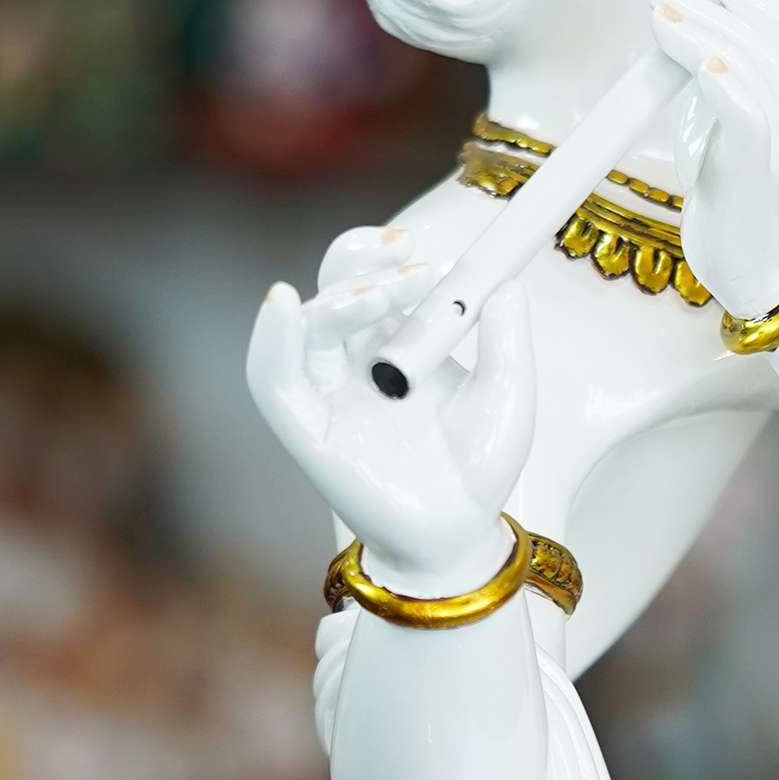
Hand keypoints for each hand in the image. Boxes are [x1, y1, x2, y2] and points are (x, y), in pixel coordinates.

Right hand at [247, 225, 534, 589]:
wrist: (460, 534)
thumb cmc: (478, 465)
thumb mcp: (507, 391)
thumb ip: (506, 336)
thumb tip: (504, 282)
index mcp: (396, 345)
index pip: (374, 281)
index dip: (383, 255)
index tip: (414, 246)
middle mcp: (354, 363)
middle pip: (335, 292)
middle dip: (360, 263)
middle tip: (404, 257)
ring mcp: (327, 395)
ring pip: (307, 328)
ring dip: (338, 298)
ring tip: (381, 295)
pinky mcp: (305, 430)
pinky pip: (274, 378)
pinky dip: (271, 337)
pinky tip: (282, 301)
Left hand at [645, 0, 778, 317]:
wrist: (762, 270)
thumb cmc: (742, 195)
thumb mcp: (734, 125)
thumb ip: (723, 78)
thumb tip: (685, 27)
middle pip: (765, 36)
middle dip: (709, 4)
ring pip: (749, 64)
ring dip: (700, 32)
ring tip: (659, 15)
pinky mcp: (757, 167)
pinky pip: (745, 110)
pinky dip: (722, 81)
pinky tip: (701, 65)